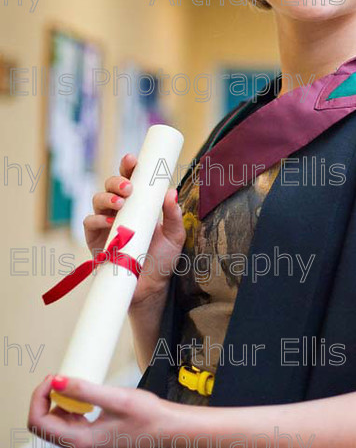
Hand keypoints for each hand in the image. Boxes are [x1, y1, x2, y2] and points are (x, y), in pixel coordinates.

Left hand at [27, 375, 176, 447]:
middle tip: (60, 376)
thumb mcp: (115, 398)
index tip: (53, 377)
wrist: (166, 428)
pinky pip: (68, 422)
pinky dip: (69, 405)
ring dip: (57, 400)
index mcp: (79, 441)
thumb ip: (84, 390)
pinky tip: (83, 394)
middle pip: (43, 423)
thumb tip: (55, 381)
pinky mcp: (90, 437)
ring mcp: (83, 443)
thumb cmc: (146, 416)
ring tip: (73, 382)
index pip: (39, 422)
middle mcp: (77, 447)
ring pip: (54, 422)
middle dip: (45, 397)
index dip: (39, 397)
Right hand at [84, 153, 186, 305]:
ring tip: (121, 204)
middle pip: (111, 185)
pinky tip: (109, 220)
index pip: (131, 178)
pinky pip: (89, 222)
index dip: (129, 166)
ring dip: (107, 198)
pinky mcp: (94, 239)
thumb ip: (174, 215)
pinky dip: (97, 218)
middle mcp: (120, 209)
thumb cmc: (162, 259)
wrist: (150, 288)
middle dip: (117, 180)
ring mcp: (105, 223)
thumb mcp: (175, 236)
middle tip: (129, 187)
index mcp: (139, 203)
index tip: (133, 159)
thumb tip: (171, 192)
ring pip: (98, 199)